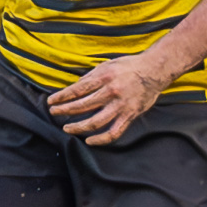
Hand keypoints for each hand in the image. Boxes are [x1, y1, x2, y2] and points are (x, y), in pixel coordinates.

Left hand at [46, 55, 169, 145]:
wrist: (155, 70)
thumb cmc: (129, 66)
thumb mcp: (107, 65)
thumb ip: (91, 76)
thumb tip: (76, 87)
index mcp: (104, 77)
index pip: (78, 90)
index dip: (62, 97)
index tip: (51, 101)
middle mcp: (111, 92)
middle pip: (83, 105)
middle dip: (65, 110)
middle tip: (53, 113)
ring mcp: (121, 106)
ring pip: (95, 122)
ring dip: (78, 127)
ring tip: (67, 128)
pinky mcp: (130, 116)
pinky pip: (114, 132)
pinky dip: (101, 140)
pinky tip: (89, 141)